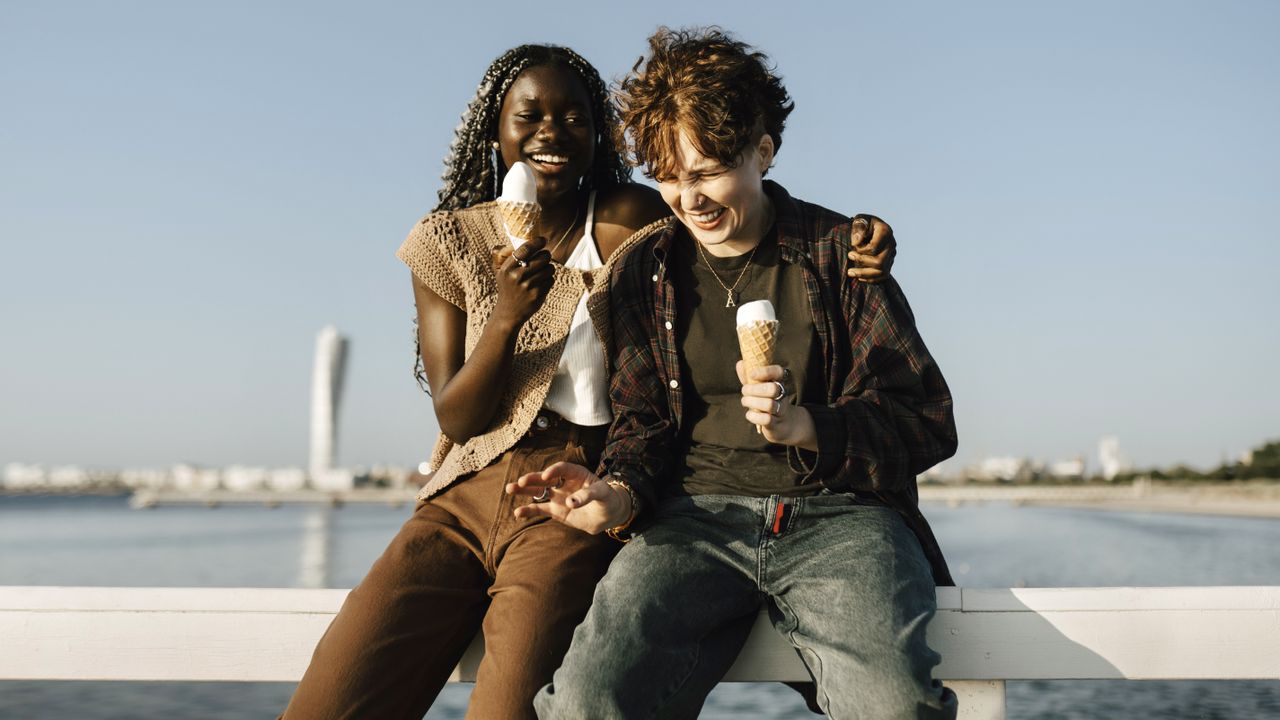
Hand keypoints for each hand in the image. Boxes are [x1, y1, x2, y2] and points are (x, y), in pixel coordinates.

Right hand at [493, 236, 553, 325]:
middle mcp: (517, 276)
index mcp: (507, 268)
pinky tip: (541, 284)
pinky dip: (549, 280)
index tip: (543, 240)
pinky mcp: (538, 295)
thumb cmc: (508, 289)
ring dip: (548, 269)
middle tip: (545, 257)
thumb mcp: (502, 273)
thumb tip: (530, 242)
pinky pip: (551, 280)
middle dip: (546, 256)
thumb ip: (512, 258)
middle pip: (542, 257)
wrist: (508, 313)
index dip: (537, 242)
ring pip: (549, 268)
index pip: (525, 249)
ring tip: (542, 272)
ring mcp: (528, 286)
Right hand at [505, 462, 631, 533]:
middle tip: (520, 481)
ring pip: (538, 491)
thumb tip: (570, 502)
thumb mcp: (603, 494)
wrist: (608, 516)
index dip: (554, 471)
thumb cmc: (608, 499)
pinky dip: (529, 511)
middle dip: (532, 479)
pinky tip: (517, 513)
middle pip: (545, 478)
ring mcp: (558, 496)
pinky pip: (540, 509)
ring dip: (524, 491)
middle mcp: (564, 483)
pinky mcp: (555, 510)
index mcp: (576, 473)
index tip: (546, 476)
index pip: (562, 469)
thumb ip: (588, 496)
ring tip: (509, 489)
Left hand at [737, 361, 817, 450]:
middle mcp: (782, 395)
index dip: (765, 371)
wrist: (783, 425)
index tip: (751, 374)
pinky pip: (766, 420)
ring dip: (752, 402)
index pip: (778, 372)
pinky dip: (753, 416)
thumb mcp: (759, 388)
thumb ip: (749, 377)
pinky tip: (749, 414)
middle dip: (754, 389)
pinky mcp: (775, 424)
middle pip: (772, 389)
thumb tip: (740, 363)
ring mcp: (780, 410)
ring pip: (769, 404)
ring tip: (745, 401)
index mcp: (779, 382)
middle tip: (744, 391)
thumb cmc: (767, 401)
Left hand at [847, 213, 895, 282]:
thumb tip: (857, 242)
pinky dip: (871, 279)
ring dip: (864, 274)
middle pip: (879, 262)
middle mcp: (892, 244)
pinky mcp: (889, 263)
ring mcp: (892, 255)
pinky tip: (859, 277)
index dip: (861, 250)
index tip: (852, 246)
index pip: (873, 248)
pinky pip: (883, 276)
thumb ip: (859, 227)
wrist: (870, 229)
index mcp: (886, 231)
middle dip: (862, 262)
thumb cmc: (863, 224)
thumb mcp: (860, 219)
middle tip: (849, 256)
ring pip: (882, 272)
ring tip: (850, 273)